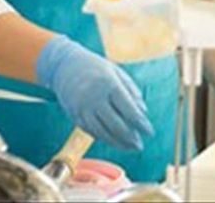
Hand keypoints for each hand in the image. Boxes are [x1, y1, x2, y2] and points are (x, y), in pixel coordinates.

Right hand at [36, 35, 153, 150]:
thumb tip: (143, 112)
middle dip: (130, 138)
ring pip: (102, 133)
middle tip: (140, 146)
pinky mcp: (75, 115)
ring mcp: (83, 108)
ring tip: (130, 148)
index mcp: (109, 85)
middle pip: (116, 125)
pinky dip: (104, 139)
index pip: (129, 110)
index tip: (150, 133)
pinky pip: (91, 132)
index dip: (141, 124)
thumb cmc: (96, 68)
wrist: (64, 66)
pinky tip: (115, 142)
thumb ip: (131, 90)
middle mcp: (95, 98)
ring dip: (118, 143)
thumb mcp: (116, 72)